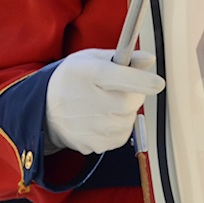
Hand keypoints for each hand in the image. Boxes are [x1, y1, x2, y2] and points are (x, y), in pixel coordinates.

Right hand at [44, 48, 163, 155]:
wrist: (45, 110)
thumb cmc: (71, 80)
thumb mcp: (92, 59)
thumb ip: (123, 58)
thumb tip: (149, 59)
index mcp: (91, 74)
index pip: (122, 78)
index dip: (143, 81)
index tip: (158, 83)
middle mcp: (91, 101)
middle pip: (130, 102)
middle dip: (133, 95)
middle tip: (121, 90)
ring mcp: (91, 126)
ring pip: (128, 121)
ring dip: (126, 113)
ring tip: (108, 104)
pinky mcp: (93, 144)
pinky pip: (121, 137)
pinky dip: (118, 128)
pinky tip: (104, 119)